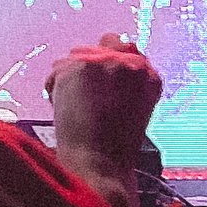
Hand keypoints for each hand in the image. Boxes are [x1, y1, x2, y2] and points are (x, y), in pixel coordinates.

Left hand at [46, 36, 161, 188]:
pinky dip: (56, 87)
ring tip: (79, 107)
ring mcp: (104, 62)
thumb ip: (126, 82)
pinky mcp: (79, 65)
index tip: (105, 80)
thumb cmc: (115, 147)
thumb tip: (108, 60)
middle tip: (87, 94)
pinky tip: (65, 108)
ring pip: (78, 56)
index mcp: (150, 77)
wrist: (99, 163)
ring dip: (73, 75)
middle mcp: (131, 64)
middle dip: (92, 64)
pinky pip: (58, 69)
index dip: (112, 64)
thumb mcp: (133, 109)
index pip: (129, 49)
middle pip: (105, 43)